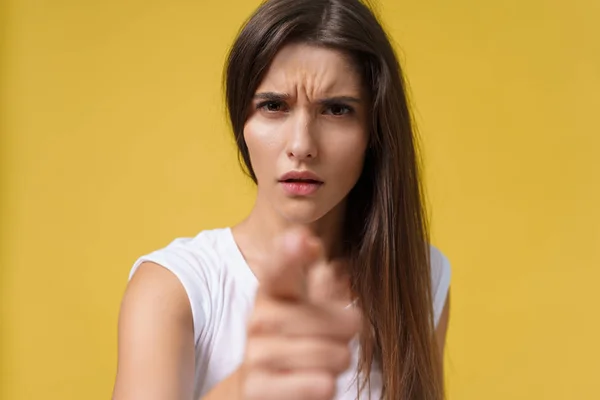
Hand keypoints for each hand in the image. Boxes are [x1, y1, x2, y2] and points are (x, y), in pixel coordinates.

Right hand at [241, 228, 361, 399]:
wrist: (253, 392)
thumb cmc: (288, 347)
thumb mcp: (304, 313)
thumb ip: (321, 287)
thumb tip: (330, 259)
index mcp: (271, 296)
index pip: (278, 271)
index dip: (290, 255)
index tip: (302, 237)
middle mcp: (260, 321)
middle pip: (337, 321)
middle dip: (345, 334)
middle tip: (331, 340)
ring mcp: (257, 356)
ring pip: (335, 355)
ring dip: (336, 363)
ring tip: (318, 365)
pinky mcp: (260, 389)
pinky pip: (322, 385)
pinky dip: (324, 387)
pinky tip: (308, 384)